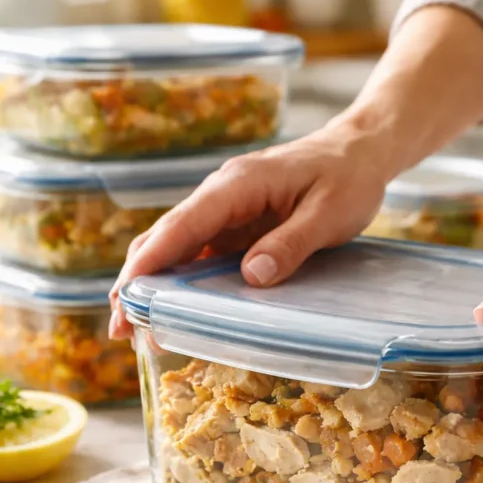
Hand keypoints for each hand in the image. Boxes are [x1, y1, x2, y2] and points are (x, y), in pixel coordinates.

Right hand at [109, 5, 482, 340]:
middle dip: (139, 284)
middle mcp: (221, 196)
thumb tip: (252, 277)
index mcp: (237, 185)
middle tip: (122, 331)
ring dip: (156, 287)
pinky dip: (184, 283)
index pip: (182, 226)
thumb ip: (291, 243)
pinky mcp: (238, 226)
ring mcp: (227, 212)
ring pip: (178, 249)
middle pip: (166, 240)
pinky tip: (177, 311)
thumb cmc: (348, 177)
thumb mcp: (329, 213)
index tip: (127, 297)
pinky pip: (202, 255)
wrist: (359, 151)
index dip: (150, 264)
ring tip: (139, 332)